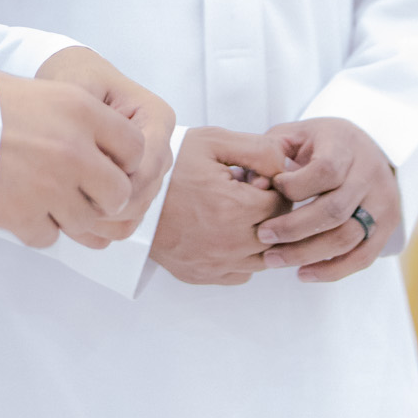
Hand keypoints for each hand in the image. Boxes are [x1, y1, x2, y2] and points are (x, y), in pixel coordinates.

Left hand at [0, 47, 171, 249]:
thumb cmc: (75, 77)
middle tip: (64, 202)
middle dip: (105, 205)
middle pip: (143, 194)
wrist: (70, 81)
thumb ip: (89, 121)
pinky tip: (71, 217)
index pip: (147, 166)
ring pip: (135, 211)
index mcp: (157, 117)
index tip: (78, 184)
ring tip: (63, 208)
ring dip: (101, 219)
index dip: (114, 183)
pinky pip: (126, 220)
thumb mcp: (78, 86)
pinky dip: (101, 226)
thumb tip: (96, 166)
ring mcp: (150, 170)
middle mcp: (160, 146)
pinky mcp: (135, 187)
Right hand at [148, 127, 291, 285]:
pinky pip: (242, 273)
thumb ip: (259, 150)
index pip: (283, 205)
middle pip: (277, 232)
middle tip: (245, 195)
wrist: (130, 197)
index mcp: (235, 209)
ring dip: (259, 235)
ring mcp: (216, 264)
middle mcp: (230, 243)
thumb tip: (287, 167)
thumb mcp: (213, 142)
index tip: (254, 180)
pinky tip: (226, 235)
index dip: (274, 188)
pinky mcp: (203, 275)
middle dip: (269, 211)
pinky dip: (242, 256)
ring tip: (235, 214)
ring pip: (264, 257)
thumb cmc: (169, 169)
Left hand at [256, 117, 399, 281]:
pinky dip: (332, 270)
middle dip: (293, 229)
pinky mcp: (386, 226)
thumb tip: (256, 186)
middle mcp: (370, 174)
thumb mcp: (292, 135)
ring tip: (274, 259)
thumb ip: (269, 154)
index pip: (326, 171)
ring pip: (347, 237)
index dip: (296, 186)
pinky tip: (303, 273)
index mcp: (346, 146)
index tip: (272, 189)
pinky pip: (363, 257)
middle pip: (334, 210)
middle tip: (263, 237)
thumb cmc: (317, 142)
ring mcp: (382, 202)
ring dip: (307, 253)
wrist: (360, 146)